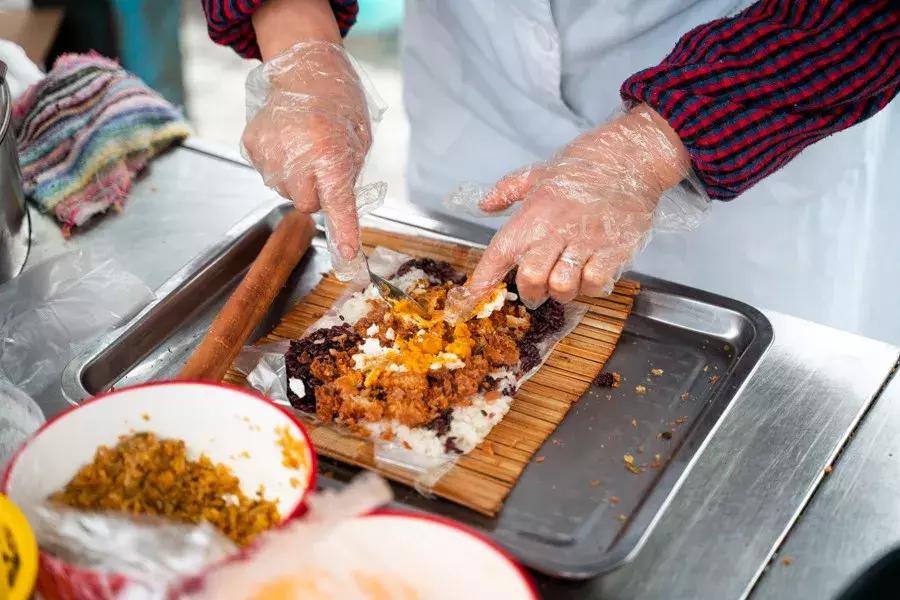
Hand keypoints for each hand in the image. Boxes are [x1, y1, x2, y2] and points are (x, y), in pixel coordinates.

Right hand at [242, 41, 375, 278]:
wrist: (305, 67)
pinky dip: (279, 164)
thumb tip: (340, 215)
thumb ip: (348, 178)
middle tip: (323, 165)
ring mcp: (269, 152)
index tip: (349, 253)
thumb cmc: (339, 104)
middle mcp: (297, 154)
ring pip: (285, 191)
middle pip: (306, 204)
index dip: (344, 229)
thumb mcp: (358, 141)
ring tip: (304, 146)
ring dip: (297, 178)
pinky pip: (268, 173)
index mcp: (329, 152)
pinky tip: (287, 140)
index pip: (337, 202)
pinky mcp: (251, 145)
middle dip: (317, 193)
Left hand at [447, 105, 696, 313]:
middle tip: (536, 291)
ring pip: (563, 286)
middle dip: (531, 292)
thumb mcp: (538, 173)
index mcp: (533, 214)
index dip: (482, 281)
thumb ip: (508, 190)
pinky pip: (595, 283)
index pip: (499, 253)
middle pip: (531, 278)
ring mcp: (586, 242)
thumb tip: (485, 205)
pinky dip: (590, 287)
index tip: (470, 299)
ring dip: (561, 292)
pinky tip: (590, 275)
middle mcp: (556, 231)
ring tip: (566, 282)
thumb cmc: (584, 165)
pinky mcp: (613, 249)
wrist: (630, 157)